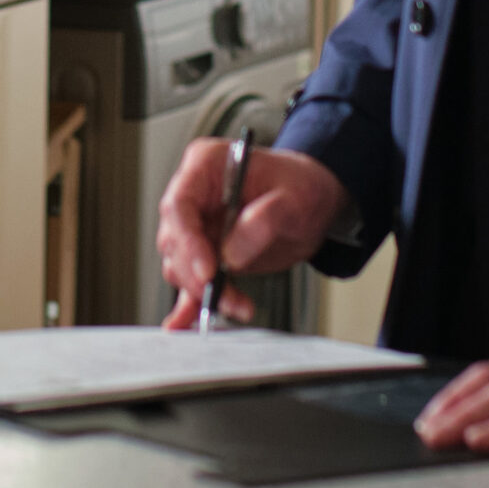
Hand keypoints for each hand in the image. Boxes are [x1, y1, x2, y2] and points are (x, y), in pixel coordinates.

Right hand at [154, 140, 347, 328]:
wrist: (314, 202)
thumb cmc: (302, 186)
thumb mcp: (294, 197)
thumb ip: (264, 219)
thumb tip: (231, 254)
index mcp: (206, 166)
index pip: (179, 205)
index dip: (187, 241)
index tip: (207, 271)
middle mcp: (194, 195)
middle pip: (175, 241)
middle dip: (197, 275)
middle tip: (224, 297)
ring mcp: (197, 225)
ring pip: (180, 266)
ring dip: (203, 291)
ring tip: (238, 305)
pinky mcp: (205, 253)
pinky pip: (190, 280)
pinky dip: (190, 302)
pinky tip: (186, 321)